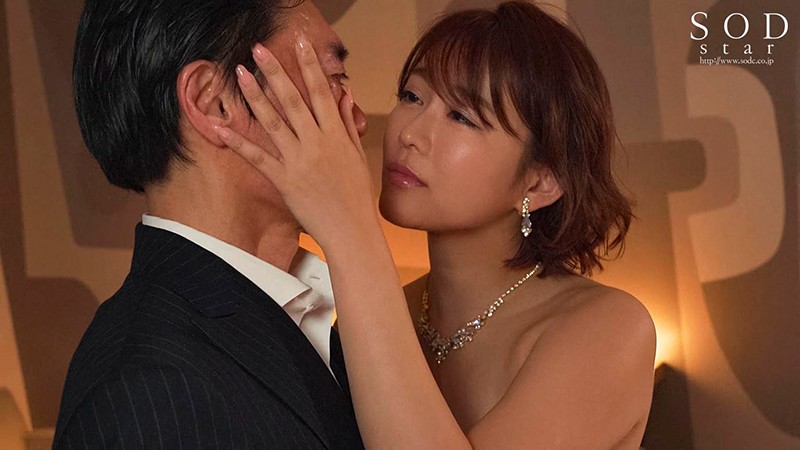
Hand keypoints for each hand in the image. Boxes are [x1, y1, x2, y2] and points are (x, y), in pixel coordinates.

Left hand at [215, 36, 377, 246]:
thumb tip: (345, 96)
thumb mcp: (356, 156)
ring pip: (273, 122)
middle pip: (293, 100)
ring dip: (255, 96)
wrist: (351, 229)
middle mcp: (317, 144)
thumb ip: (348, 124)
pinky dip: (239, 142)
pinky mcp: (284, 181)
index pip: (321, 93)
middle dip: (275, 72)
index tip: (300, 43)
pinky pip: (258, 158)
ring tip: (241, 74)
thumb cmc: (356, 195)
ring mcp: (299, 161)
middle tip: (259, 50)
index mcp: (337, 135)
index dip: (310, 66)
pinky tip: (221, 127)